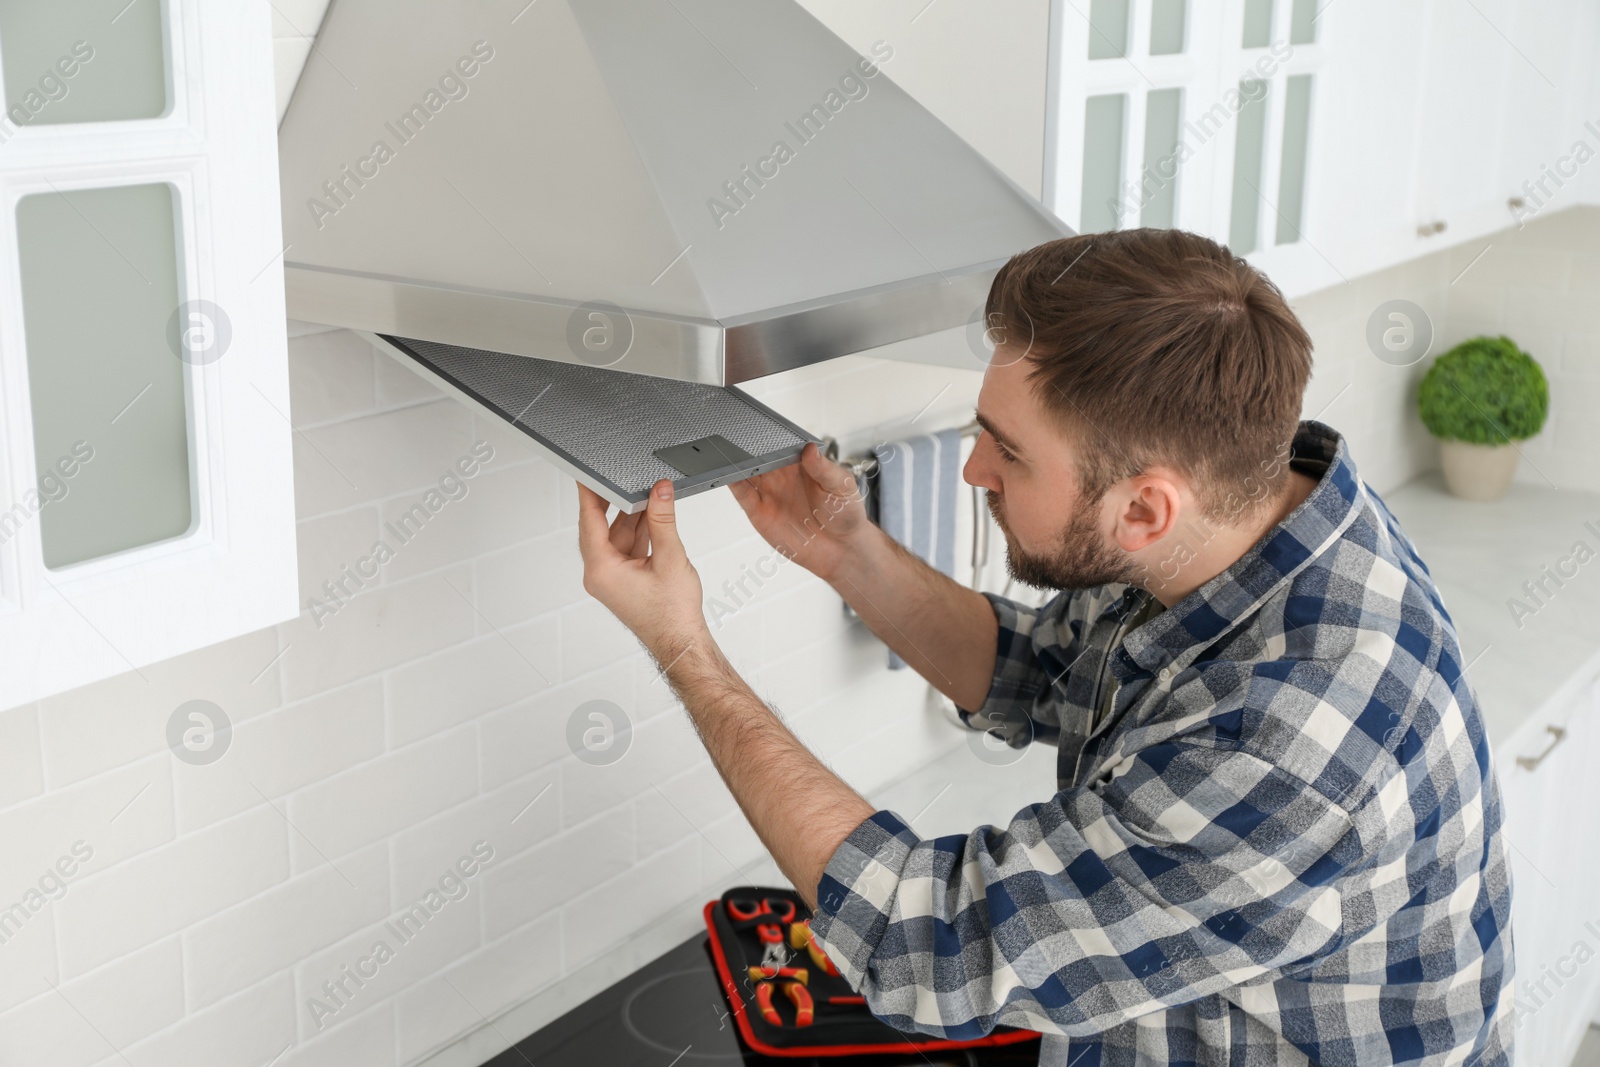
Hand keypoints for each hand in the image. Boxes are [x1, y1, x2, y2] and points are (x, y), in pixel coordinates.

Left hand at [577, 480, 708, 662]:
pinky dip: (640, 531)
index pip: (589, 520)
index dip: (589, 492)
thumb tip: (660, 491)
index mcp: (601, 570)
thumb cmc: (672, 614)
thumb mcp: (670, 558)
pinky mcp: (624, 578)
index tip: (588, 472)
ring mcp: (611, 577)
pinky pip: (627, 547)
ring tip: (650, 494)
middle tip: (622, 476)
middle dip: (616, 501)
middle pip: (601, 526)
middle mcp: (600, 573)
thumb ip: (663, 520)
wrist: (681, 642)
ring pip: (618, 535)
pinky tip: (654, 516)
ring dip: (634, 516)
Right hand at [728, 442, 872, 582]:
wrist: (840, 550)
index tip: (762, 427)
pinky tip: (727, 474)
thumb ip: (825, 469)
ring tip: (727, 452)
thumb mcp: (842, 486)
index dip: (770, 435)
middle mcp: (781, 476)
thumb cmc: (845, 515)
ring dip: (736, 462)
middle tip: (739, 437)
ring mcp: (769, 493)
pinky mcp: (759, 512)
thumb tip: (810, 449)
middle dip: (747, 446)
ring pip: (746, 472)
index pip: (780, 444)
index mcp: (800, 464)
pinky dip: (733, 483)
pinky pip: (743, 494)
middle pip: (758, 455)